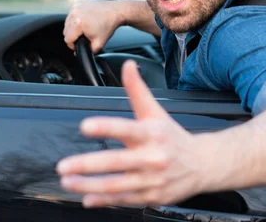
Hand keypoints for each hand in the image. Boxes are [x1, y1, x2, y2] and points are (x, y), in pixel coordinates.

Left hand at [56, 60, 206, 207]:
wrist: (202, 164)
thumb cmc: (172, 136)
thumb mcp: (155, 111)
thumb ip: (137, 89)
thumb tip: (128, 65)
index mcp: (151, 133)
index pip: (126, 128)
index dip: (105, 127)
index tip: (85, 126)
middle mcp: (152, 157)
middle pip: (116, 162)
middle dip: (87, 165)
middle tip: (63, 165)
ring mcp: (151, 180)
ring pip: (116, 185)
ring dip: (88, 186)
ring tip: (67, 182)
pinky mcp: (151, 197)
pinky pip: (124, 200)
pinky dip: (104, 201)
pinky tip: (86, 198)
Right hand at [63, 0, 124, 52]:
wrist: (115, 11)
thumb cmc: (108, 26)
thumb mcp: (98, 44)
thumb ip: (87, 51)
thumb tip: (77, 53)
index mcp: (78, 23)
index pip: (67, 39)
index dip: (73, 44)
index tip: (80, 43)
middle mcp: (74, 13)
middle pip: (66, 31)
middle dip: (73, 35)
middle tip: (84, 35)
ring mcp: (75, 6)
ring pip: (67, 22)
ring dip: (74, 26)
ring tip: (86, 27)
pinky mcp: (77, 2)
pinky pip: (71, 14)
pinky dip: (76, 18)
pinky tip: (85, 19)